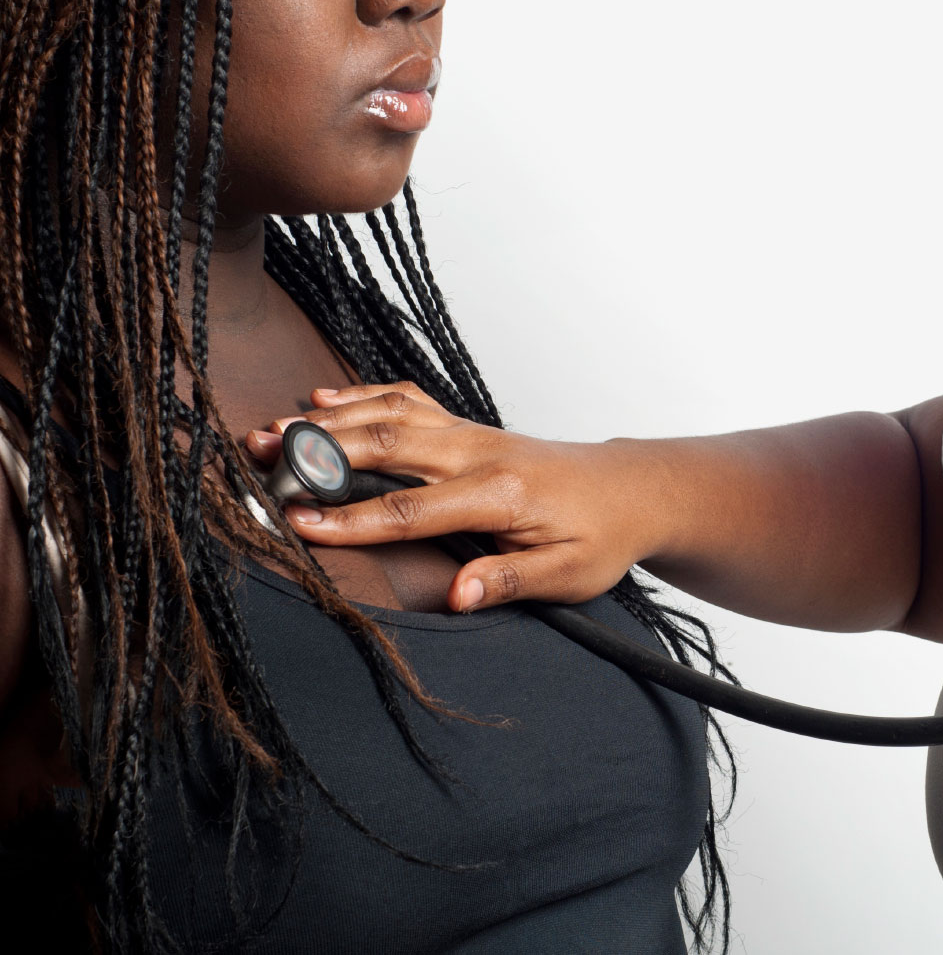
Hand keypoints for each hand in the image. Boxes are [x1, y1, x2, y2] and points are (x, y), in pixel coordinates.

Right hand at [245, 383, 660, 612]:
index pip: (411, 510)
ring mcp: (472, 433)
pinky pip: (409, 401)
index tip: (298, 523)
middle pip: (388, 444)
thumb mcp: (569, 575)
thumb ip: (509, 580)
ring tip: (272, 427)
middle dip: (321, 451)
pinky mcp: (467, 427)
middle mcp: (480, 453)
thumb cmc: (601, 535)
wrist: (632, 490)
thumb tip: (457, 595)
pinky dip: (364, 396)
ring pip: (392, 413)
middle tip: (261, 458)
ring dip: (330, 418)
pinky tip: (323, 397)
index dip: (352, 519)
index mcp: (501, 494)